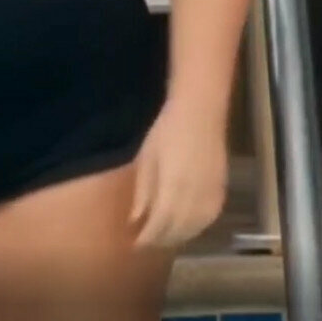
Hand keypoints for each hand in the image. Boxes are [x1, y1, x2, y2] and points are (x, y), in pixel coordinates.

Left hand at [129, 96, 228, 247]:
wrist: (200, 112)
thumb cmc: (167, 130)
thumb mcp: (147, 158)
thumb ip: (144, 191)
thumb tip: (135, 220)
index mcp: (173, 186)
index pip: (160, 223)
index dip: (148, 237)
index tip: (136, 244)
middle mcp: (194, 195)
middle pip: (178, 229)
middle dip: (161, 239)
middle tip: (147, 243)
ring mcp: (211, 194)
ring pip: (196, 228)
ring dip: (179, 237)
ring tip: (164, 237)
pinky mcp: (222, 191)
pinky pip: (209, 219)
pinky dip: (196, 228)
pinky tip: (186, 227)